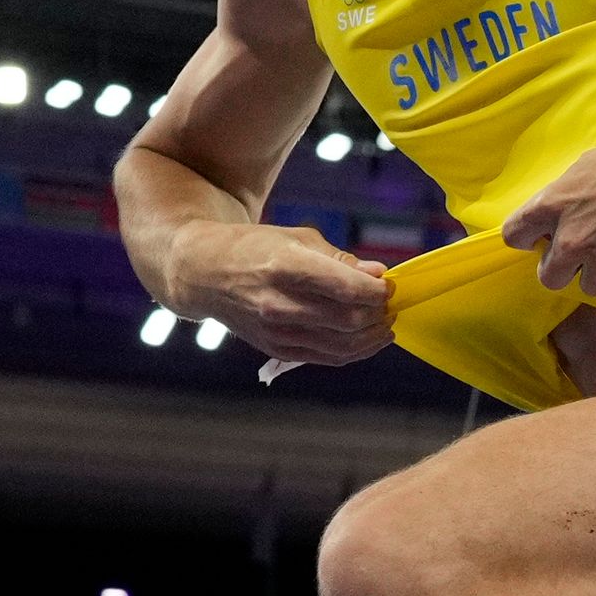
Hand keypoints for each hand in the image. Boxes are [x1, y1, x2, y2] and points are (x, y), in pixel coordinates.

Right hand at [166, 220, 392, 365]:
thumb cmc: (254, 248)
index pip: (346, 288)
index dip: (377, 291)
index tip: (388, 286)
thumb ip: (339, 259)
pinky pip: (327, 357)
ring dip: (372, 337)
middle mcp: (279, 303)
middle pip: (348, 320)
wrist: (205, 273)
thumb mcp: (296, 238)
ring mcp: (276, 331)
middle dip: (378, 314)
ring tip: (384, 324)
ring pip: (342, 345)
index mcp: (285, 267)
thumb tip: (378, 274)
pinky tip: (367, 339)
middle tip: (390, 305)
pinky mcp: (276, 348)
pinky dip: (354, 351)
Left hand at [503, 116, 595, 297]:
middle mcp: (573, 239)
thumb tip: (557, 214)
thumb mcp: (590, 165)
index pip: (514, 235)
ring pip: (588, 286)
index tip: (540, 237)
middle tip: (583, 251)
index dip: (527, 237)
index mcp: (555, 205)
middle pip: (548, 277)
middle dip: (562, 267)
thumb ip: (566, 195)